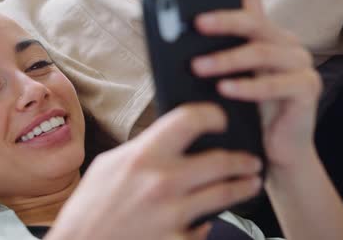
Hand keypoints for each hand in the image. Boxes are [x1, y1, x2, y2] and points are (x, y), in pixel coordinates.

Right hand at [49, 103, 262, 239]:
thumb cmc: (90, 207)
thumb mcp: (110, 166)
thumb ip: (143, 149)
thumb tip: (171, 137)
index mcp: (143, 156)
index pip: (190, 120)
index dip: (212, 115)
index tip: (222, 120)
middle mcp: (162, 182)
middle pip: (221, 161)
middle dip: (243, 160)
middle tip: (252, 162)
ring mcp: (172, 214)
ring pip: (225, 194)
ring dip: (243, 187)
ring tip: (251, 184)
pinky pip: (204, 230)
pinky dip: (206, 225)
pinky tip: (206, 221)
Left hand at [191, 0, 321, 171]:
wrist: (273, 151)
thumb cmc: (246, 113)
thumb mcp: (225, 81)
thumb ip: (212, 60)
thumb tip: (172, 48)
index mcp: (264, 37)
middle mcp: (285, 43)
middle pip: (254, 23)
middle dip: (224, 19)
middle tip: (196, 23)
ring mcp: (300, 64)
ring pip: (262, 52)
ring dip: (227, 59)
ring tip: (199, 66)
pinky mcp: (307, 88)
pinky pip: (275, 84)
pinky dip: (248, 87)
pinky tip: (225, 89)